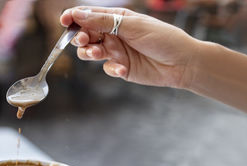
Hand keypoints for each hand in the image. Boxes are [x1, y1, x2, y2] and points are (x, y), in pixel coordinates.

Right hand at [60, 6, 200, 88]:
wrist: (181, 63)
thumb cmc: (162, 38)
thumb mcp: (132, 26)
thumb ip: (105, 22)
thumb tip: (79, 14)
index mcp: (117, 19)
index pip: (90, 16)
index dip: (75, 17)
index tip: (65, 21)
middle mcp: (114, 35)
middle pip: (87, 35)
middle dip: (81, 37)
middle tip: (84, 40)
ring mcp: (117, 52)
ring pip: (92, 52)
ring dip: (90, 53)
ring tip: (98, 54)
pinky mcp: (121, 69)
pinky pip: (108, 68)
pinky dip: (112, 69)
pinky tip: (122, 69)